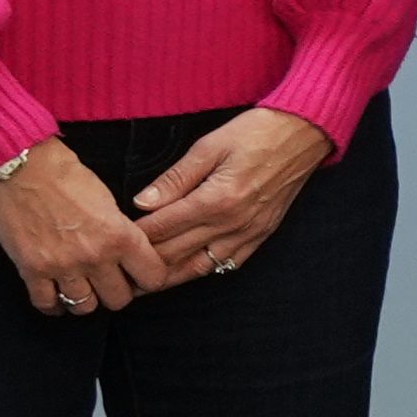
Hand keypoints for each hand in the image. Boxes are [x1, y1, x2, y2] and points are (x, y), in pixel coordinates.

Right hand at [0, 141, 167, 317]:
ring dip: (85, 299)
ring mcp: (62, 266)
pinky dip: (53, 303)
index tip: (139, 273)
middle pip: (119, 300)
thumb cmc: (64, 175)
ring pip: (85, 307)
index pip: (153, 278)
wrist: (19, 165)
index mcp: (120, 236)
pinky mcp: (31, 269)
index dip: (148, 278)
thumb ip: (121, 232)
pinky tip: (55, 294)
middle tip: (108, 281)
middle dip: (116, 291)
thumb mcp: (108, 200)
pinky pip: (47, 304)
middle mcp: (95, 256)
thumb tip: (130, 255)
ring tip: (82, 287)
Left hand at [125, 107, 330, 284]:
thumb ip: (175, 178)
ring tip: (145, 284)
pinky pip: (229, 263)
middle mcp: (233, 223)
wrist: (304, 134)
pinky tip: (188, 271)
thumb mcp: (209, 146)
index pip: (163, 227)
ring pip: (201, 265)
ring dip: (171, 277)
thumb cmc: (256, 133)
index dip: (135, 236)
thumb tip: (142, 202)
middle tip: (118, 271)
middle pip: (177, 252)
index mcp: (216, 200)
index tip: (113, 242)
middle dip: (145, 263)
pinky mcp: (262, 233)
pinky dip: (204, 269)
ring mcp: (250, 231)